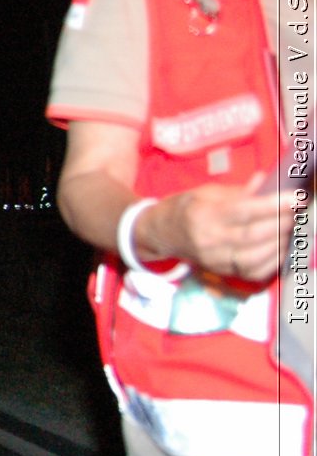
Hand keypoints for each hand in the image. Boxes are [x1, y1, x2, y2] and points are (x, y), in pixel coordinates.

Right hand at [145, 179, 287, 282]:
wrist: (160, 234)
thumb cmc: (185, 208)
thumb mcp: (205, 192)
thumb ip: (238, 191)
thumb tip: (267, 183)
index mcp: (203, 215)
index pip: (243, 211)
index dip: (272, 205)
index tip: (295, 198)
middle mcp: (208, 240)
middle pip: (252, 236)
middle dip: (280, 223)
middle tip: (294, 212)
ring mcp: (215, 259)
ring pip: (255, 258)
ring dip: (279, 243)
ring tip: (288, 229)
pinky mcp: (222, 271)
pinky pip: (253, 272)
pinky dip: (272, 262)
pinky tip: (279, 248)